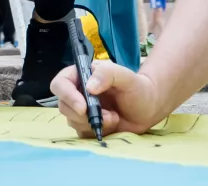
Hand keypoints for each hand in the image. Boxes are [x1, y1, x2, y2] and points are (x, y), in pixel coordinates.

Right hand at [51, 59, 165, 136]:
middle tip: (105, 115)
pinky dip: (96, 132)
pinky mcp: (86, 126)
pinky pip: (82, 133)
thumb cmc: (137, 88)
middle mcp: (77, 92)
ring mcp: (81, 111)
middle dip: (83, 114)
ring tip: (113, 117)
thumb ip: (107, 74)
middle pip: (63, 106)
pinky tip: (111, 124)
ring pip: (72, 121)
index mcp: (81, 75)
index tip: (83, 106)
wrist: (147, 108)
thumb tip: (89, 87)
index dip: (67, 95)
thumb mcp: (126, 76)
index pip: (60, 84)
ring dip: (93, 123)